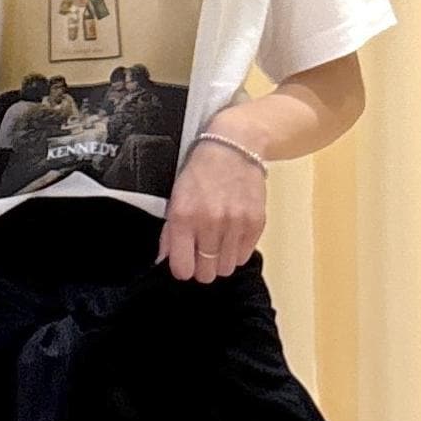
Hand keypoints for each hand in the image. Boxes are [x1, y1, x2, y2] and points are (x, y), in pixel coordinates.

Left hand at [156, 141, 266, 281]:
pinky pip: (244, 256)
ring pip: (226, 268)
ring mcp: (234, 224)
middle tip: (203, 252)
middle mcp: (209, 223)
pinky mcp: (255, 223)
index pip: (182, 268)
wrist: (234, 147)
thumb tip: (165, 258)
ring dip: (221, 259)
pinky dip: (237, 250)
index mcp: (183, 217)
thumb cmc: (202, 171)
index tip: (186, 262)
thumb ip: (170, 231)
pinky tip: (232, 234)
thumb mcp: (176, 197)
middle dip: (203, 267)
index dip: (183, 268)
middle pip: (206, 274)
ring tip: (219, 241)